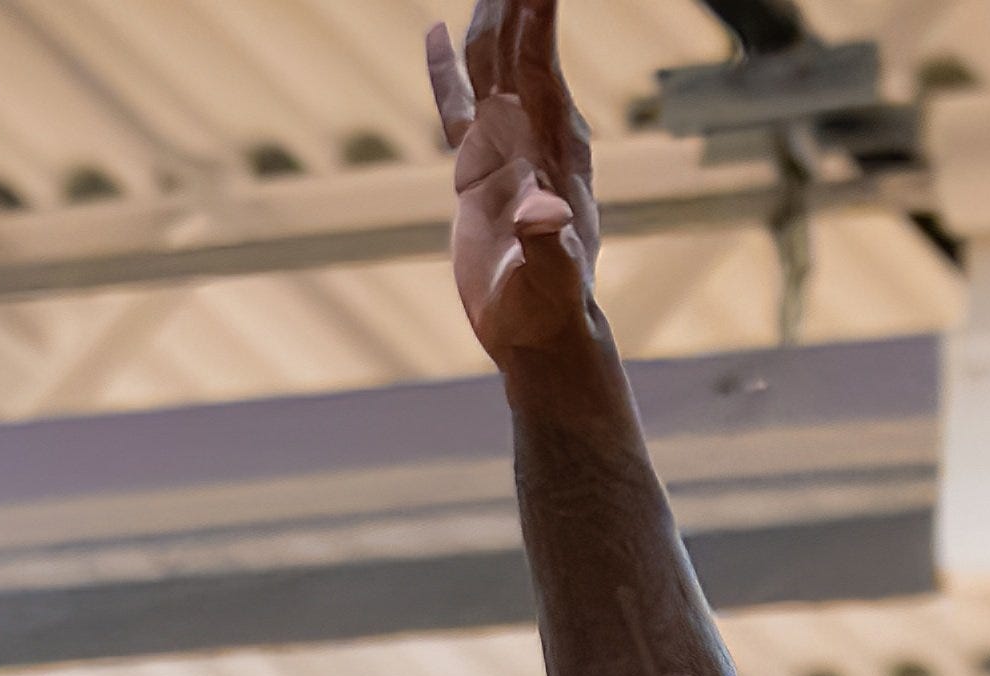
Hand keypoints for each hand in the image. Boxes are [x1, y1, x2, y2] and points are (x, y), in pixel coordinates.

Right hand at [426, 0, 599, 362]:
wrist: (538, 331)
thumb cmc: (549, 307)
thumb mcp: (549, 278)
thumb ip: (547, 243)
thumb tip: (542, 213)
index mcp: (553, 148)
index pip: (541, 65)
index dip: (534, 17)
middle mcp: (533, 135)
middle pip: (516, 47)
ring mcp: (505, 147)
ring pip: (492, 65)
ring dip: (489, 16)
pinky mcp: (476, 168)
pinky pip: (456, 105)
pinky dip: (446, 68)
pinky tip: (436, 31)